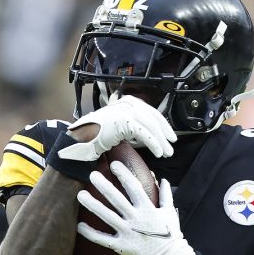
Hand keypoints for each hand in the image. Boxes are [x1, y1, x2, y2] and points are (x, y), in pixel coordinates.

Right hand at [57, 95, 175, 160]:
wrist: (81, 138)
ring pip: (150, 125)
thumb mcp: (119, 125)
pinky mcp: (123, 121)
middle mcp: (126, 103)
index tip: (170, 135)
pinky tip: (158, 152)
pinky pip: (143, 133)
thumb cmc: (97, 135)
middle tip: (172, 145)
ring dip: (161, 141)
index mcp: (126, 101)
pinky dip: (153, 143)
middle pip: (153, 117)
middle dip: (164, 132)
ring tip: (166, 153)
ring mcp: (124, 110)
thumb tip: (149, 134)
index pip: (151, 111)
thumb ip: (133, 125)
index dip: (163, 124)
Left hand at [76, 162, 196, 254]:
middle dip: (104, 186)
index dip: (124, 174)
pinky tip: (79, 226)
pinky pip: (103, 239)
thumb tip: (163, 180)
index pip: (134, 187)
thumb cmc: (170, 236)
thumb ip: (166, 195)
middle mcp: (136, 219)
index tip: (114, 164)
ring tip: (80, 195)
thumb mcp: (170, 213)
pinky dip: (91, 233)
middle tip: (92, 174)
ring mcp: (128, 233)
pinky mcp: (122, 246)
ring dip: (93, 205)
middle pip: (117, 200)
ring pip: (107, 217)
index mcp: (148, 209)